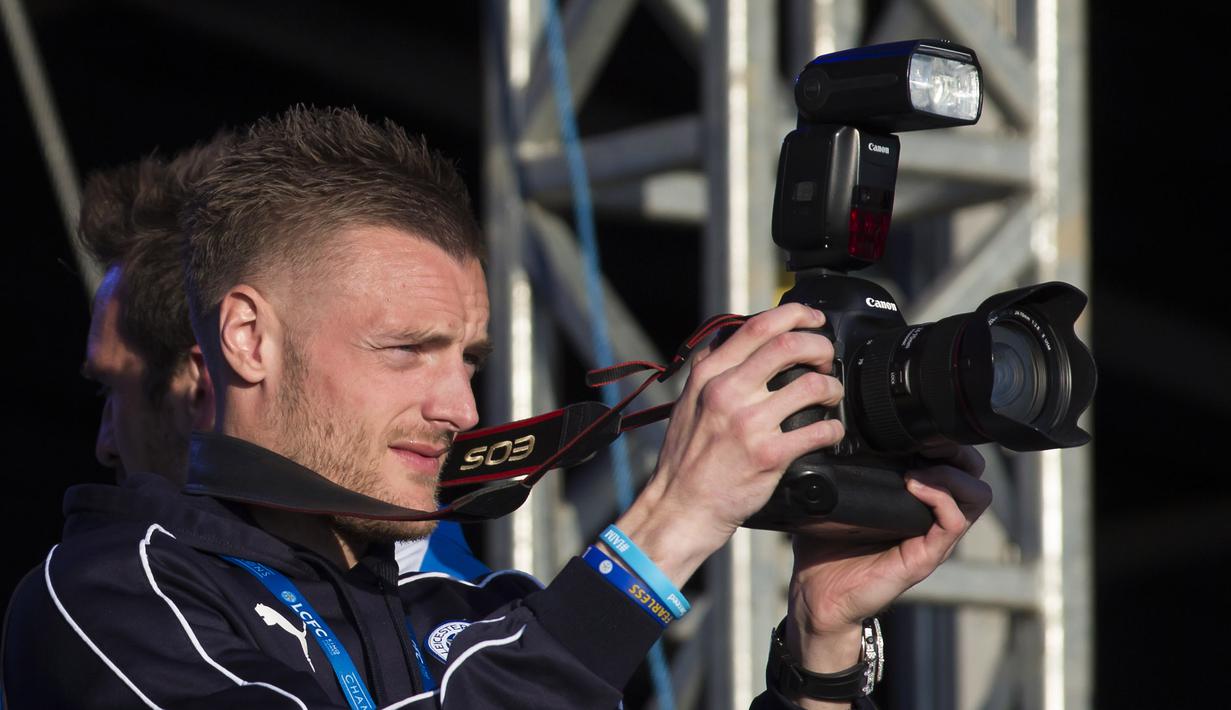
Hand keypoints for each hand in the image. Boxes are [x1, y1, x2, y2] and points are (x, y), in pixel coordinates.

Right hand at [614, 304, 846, 586]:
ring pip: (811, 385)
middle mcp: (727, 392)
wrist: (680, 507)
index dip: (795, 314)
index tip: (813, 319)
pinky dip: (833, 428)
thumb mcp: (688, 402)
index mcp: (709, 374)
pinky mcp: (768, 455)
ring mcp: (748, 424)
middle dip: (820, 346)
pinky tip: (830, 432)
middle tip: (827, 359)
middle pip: (790, 345)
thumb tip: (730, 337)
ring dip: (831, 387)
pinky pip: (818, 431)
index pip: (758, 326)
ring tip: (830, 396)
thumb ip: (710, 368)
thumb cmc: (685, 459)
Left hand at [783, 444, 991, 704]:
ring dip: (952, 473)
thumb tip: (826, 431)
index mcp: (915, 501)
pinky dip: (941, 496)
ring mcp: (933, 538)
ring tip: (921, 467)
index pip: (953, 462)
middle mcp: (931, 518)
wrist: (817, 594)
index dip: (945, 440)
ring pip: (977, 496)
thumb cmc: (824, 547)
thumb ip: (842, 467)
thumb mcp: (835, 496)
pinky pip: (955, 522)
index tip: (918, 425)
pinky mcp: (926, 557)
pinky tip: (914, 485)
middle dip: (958, 451)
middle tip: (927, 442)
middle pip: (975, 474)